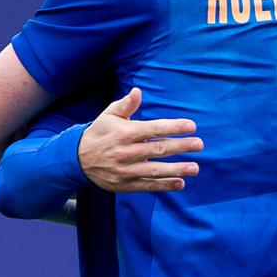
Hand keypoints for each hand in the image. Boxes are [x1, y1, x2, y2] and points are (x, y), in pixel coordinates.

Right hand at [77, 88, 203, 192]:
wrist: (76, 159)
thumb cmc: (99, 133)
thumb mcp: (108, 116)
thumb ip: (126, 105)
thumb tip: (138, 91)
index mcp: (124, 133)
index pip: (153, 129)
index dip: (174, 127)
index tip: (191, 126)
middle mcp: (126, 152)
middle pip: (158, 149)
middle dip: (181, 147)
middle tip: (199, 145)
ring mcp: (126, 170)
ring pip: (155, 170)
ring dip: (177, 169)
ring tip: (195, 168)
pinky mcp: (125, 184)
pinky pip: (148, 185)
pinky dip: (164, 185)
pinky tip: (180, 183)